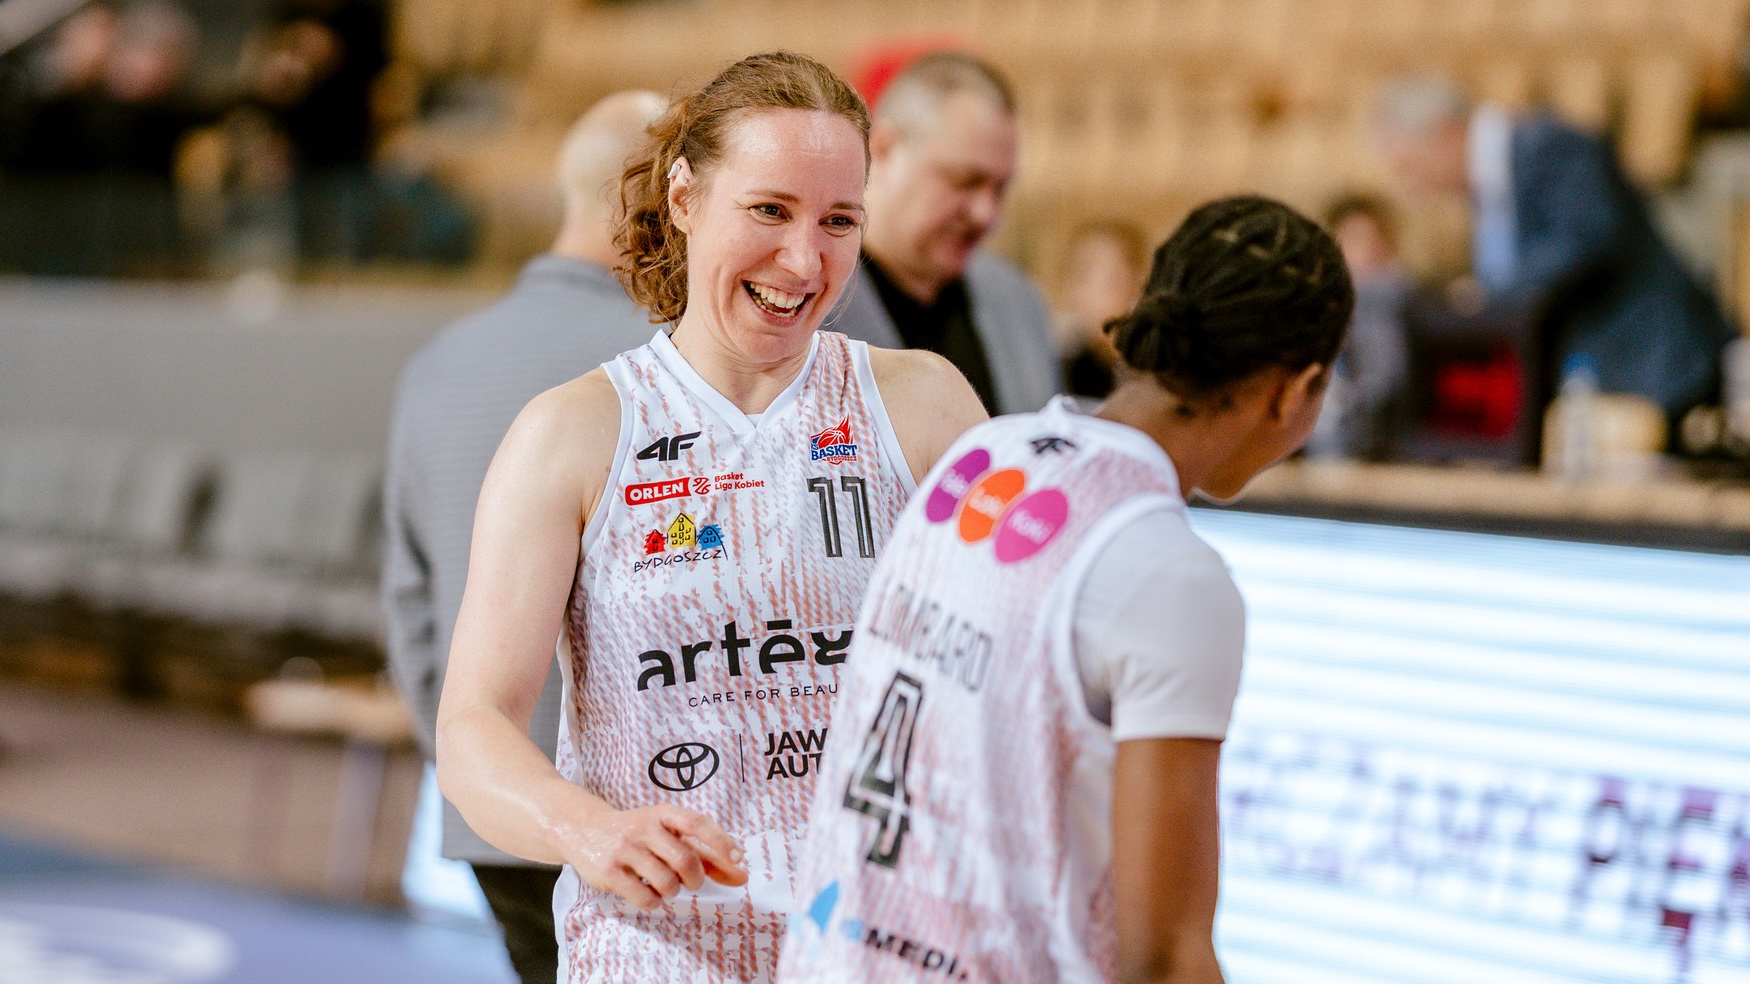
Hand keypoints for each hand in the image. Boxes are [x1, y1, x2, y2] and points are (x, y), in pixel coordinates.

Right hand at [567, 804, 747, 908]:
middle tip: (691, 882)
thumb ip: (704, 854)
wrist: (583, 829)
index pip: (697, 823)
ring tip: (665, 888)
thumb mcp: (666, 834)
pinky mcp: (609, 872)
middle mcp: (643, 828)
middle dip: (695, 879)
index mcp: (662, 814)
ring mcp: (625, 849)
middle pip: (685, 860)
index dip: (720, 842)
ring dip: (673, 892)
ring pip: (666, 882)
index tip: (738, 858)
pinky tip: (648, 895)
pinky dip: (654, 902)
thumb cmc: (636, 834)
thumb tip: (741, 876)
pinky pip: (645, 898)